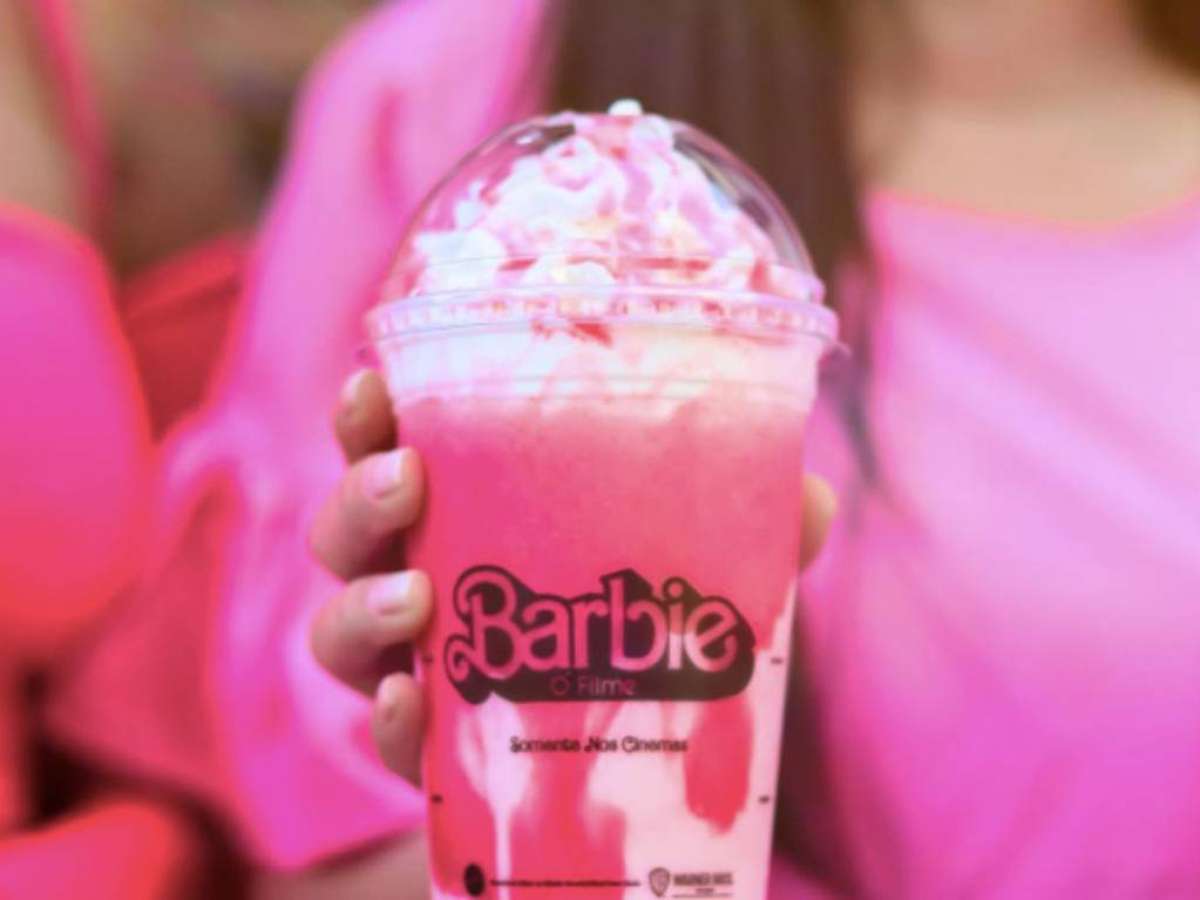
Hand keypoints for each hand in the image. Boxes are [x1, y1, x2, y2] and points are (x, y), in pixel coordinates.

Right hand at [308, 370, 837, 782]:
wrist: (627, 769)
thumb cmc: (639, 635)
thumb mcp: (692, 570)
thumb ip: (744, 531)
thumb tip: (810, 496)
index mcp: (467, 514)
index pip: (393, 449)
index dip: (366, 415)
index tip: (375, 382)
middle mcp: (421, 580)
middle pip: (345, 529)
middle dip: (359, 495)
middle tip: (407, 478)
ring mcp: (414, 666)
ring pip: (335, 626)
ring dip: (361, 603)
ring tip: (416, 596)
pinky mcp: (426, 746)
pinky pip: (381, 731)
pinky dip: (389, 718)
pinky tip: (416, 702)